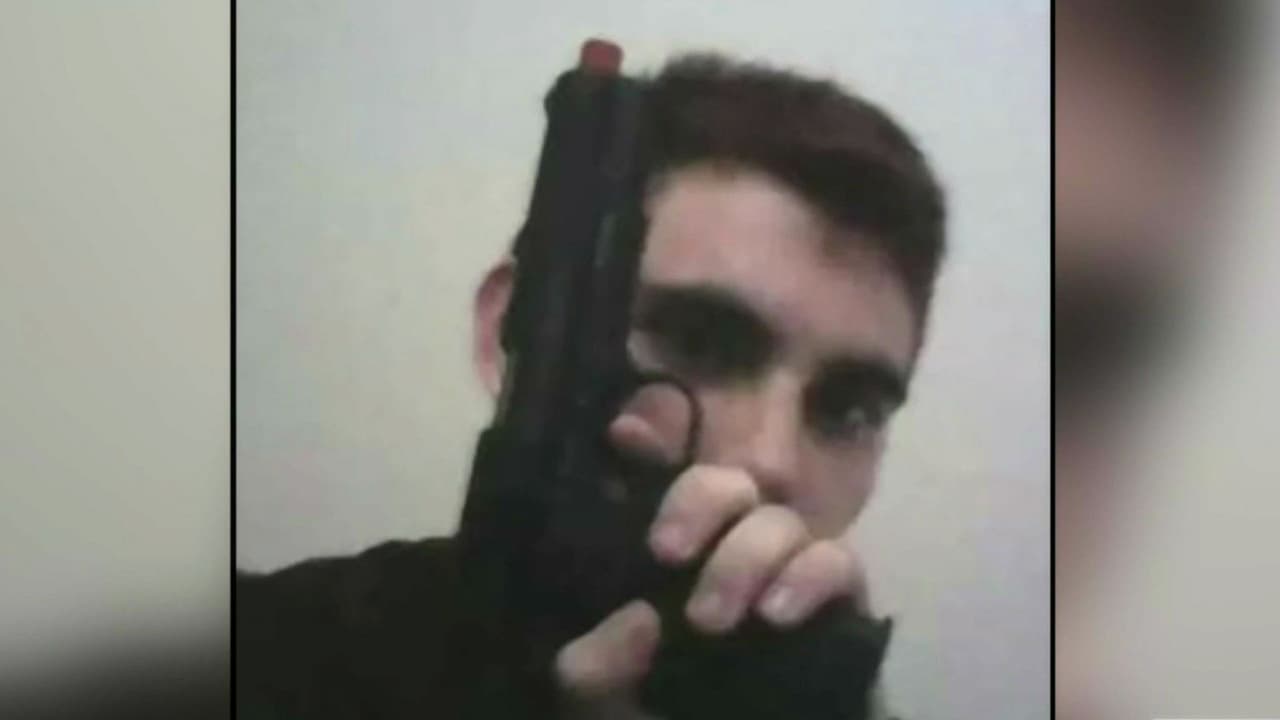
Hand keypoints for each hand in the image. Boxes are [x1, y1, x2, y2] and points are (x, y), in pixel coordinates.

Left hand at [553, 413, 869, 718]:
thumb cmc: (672, 714)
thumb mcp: (614, 700)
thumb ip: (603, 666)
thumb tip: (637, 622)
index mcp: (676, 554)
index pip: (664, 477)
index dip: (653, 438)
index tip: (625, 438)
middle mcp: (731, 548)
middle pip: (727, 483)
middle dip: (699, 502)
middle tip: (667, 555)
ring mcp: (788, 571)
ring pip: (781, 522)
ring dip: (747, 557)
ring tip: (709, 619)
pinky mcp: (842, 604)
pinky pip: (839, 563)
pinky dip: (810, 579)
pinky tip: (776, 613)